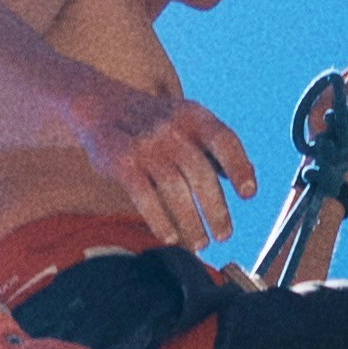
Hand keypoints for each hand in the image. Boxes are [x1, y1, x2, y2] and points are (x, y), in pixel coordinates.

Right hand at [121, 92, 254, 256]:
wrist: (99, 105)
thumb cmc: (152, 123)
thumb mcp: (186, 122)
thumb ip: (214, 147)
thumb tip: (246, 181)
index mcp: (192, 115)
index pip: (223, 139)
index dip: (239, 167)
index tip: (248, 194)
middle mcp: (170, 126)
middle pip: (200, 172)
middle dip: (216, 209)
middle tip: (224, 235)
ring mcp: (144, 144)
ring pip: (174, 189)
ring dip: (191, 221)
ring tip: (200, 242)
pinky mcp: (121, 162)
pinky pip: (145, 197)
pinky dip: (160, 221)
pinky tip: (170, 237)